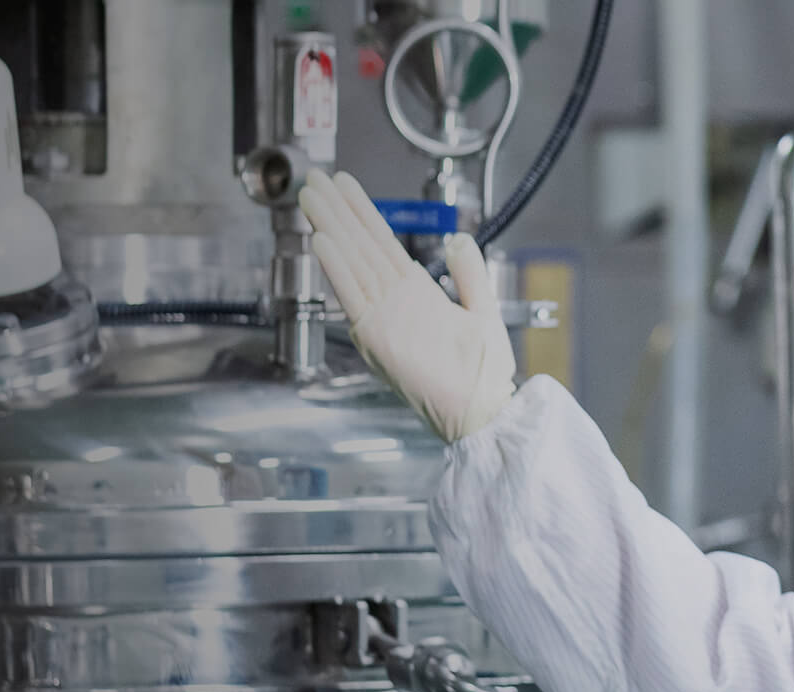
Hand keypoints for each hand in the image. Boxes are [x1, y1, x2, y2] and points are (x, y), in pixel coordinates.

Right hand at [298, 169, 515, 443]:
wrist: (483, 411)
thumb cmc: (483, 375)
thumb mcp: (483, 310)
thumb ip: (470, 274)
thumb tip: (459, 239)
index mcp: (416, 294)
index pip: (382, 243)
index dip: (362, 212)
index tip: (344, 185)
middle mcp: (394, 302)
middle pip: (360, 246)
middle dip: (337, 210)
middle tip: (314, 178)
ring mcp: (383, 317)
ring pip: (352, 262)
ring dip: (330, 228)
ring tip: (310, 197)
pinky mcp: (377, 336)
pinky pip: (352, 295)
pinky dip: (336, 267)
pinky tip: (321, 240)